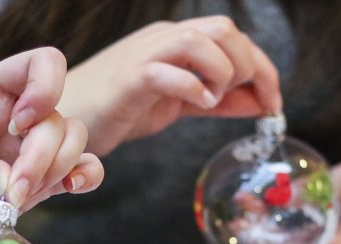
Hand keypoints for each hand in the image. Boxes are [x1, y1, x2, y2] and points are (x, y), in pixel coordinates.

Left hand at [0, 47, 102, 243]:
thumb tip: (8, 184)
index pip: (38, 65)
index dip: (45, 88)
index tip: (22, 125)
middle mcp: (16, 116)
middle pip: (57, 120)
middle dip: (41, 157)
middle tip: (13, 192)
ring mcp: (30, 149)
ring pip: (73, 144)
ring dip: (57, 172)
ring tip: (18, 200)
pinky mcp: (40, 181)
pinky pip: (81, 170)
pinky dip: (84, 178)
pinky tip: (71, 189)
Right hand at [57, 15, 281, 155]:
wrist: (66, 117)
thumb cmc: (119, 109)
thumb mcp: (178, 104)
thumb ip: (216, 100)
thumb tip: (260, 103)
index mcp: (176, 42)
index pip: (233, 38)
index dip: (263, 68)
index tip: (274, 102)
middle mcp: (163, 39)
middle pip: (223, 29)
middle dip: (247, 66)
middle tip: (244, 101)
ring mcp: (145, 55)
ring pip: (201, 41)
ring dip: (222, 72)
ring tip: (213, 101)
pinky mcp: (129, 80)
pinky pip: (167, 71)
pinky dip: (193, 86)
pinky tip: (199, 104)